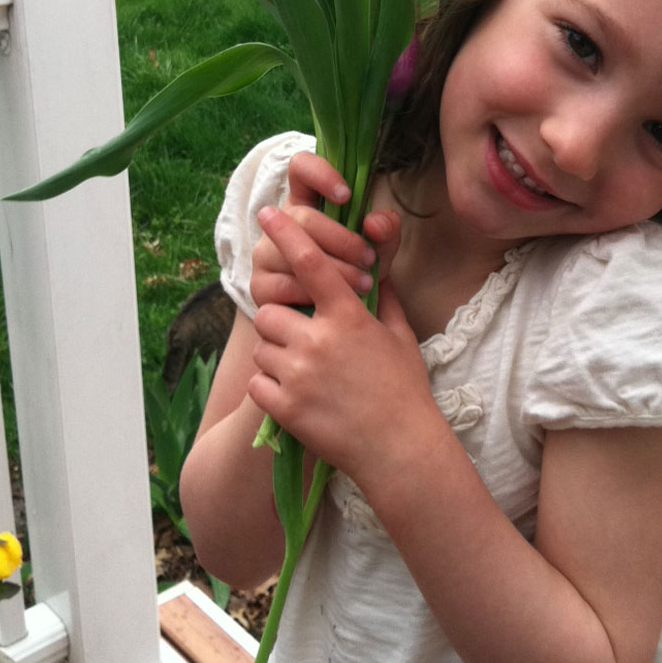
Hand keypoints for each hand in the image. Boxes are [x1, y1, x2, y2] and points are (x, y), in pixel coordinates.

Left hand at [248, 205, 439, 482]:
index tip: (269, 213)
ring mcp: (298, 375)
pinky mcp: (284, 408)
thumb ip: (383, 299)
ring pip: (261, 347)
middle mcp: (318, 340)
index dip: (287, 232)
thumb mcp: (400, 336)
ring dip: (275, 354)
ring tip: (301, 370)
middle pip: (270, 310)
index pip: (310, 262)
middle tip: (301, 337)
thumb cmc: (404, 390)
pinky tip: (294, 395)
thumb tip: (376, 270)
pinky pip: (257, 383)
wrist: (399, 449)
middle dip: (281, 320)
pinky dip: (269, 387)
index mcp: (348, 316)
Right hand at [250, 150, 399, 308]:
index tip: (347, 195)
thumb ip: (386, 230)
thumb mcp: (379, 247)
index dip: (320, 173)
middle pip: (302, 218)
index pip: (301, 167)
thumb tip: (374, 224)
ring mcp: (265, 253)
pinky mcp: (259, 285)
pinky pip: (285, 286)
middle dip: (342, 240)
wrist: (338, 312)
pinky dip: (315, 294)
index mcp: (306, 199)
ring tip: (364, 283)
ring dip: (336, 271)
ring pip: (294, 253)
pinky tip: (334, 300)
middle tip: (369, 259)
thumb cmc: (357, 268)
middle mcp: (279, 221)